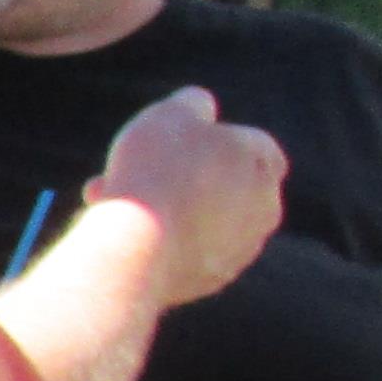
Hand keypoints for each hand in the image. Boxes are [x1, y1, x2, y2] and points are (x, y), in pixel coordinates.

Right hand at [87, 87, 284, 307]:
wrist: (138, 245)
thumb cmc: (155, 171)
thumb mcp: (170, 114)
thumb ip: (193, 103)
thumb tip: (201, 104)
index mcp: (263, 161)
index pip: (254, 144)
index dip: (213, 141)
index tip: (176, 143)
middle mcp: (265, 206)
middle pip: (225, 183)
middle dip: (186, 177)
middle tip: (140, 172)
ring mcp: (243, 247)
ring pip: (204, 218)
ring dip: (171, 208)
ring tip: (116, 201)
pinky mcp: (217, 278)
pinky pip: (191, 250)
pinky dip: (166, 240)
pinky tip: (127, 233)